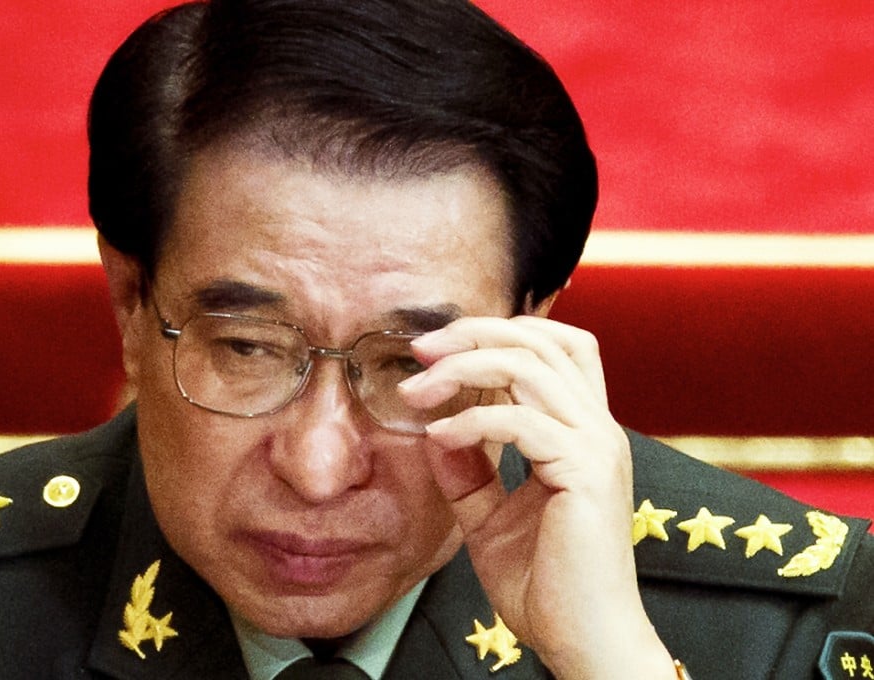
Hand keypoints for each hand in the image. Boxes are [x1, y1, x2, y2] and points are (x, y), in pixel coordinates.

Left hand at [398, 316, 672, 678]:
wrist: (582, 641)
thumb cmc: (546, 586)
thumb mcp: (491, 519)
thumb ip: (468, 475)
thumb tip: (434, 431)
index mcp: (583, 432)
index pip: (556, 348)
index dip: (499, 334)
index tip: (438, 351)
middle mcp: (597, 428)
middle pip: (543, 342)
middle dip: (474, 334)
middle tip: (420, 351)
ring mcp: (597, 447)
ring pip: (530, 367)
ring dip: (463, 369)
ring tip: (416, 391)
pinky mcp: (586, 473)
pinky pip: (521, 421)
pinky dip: (472, 421)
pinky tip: (440, 437)